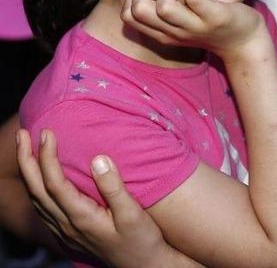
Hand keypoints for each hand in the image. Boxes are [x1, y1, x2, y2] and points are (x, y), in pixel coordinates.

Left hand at [16, 129, 182, 267]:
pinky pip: (42, 211)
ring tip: (26, 151)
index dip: (48, 155)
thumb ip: (114, 187)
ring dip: (29, 174)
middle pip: (37, 189)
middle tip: (22, 134)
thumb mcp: (133, 214)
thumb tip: (98, 159)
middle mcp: (67, 225)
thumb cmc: (142, 240)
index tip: (48, 132)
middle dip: (26, 160)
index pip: (55, 182)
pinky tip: (40, 182)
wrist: (144, 267)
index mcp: (81, 217)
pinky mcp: (69, 236)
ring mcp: (65, 232)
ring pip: (36, 200)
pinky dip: (36, 191)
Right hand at [121, 0, 265, 60]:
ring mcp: (194, 26)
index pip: (127, 16)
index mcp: (162, 33)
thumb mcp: (180, 21)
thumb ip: (162, 7)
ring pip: (163, 7)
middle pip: (138, 11)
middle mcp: (174, 33)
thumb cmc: (209, 23)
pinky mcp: (214, 18)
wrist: (244, 42)